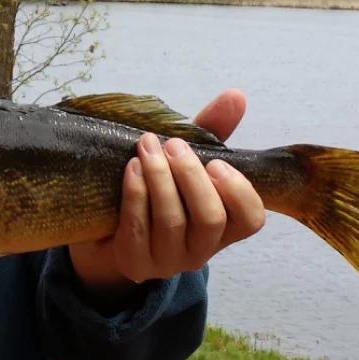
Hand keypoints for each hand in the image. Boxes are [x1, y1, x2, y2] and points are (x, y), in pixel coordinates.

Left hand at [69, 89, 265, 292]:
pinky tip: (132, 168)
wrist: (107, 227)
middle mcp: (201, 249)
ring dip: (159, 178)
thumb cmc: (158, 188)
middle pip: (210, 219)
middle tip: (174, 145)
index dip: (238, 191)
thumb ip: (212, 131)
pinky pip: (138, 229)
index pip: (251, 219)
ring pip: (172, 222)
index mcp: (223, 226)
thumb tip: (235, 96)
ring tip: (146, 146)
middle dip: (191, 176)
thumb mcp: (186, 159)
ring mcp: (168, 261)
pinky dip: (135, 194)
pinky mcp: (135, 263)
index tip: (216, 162)